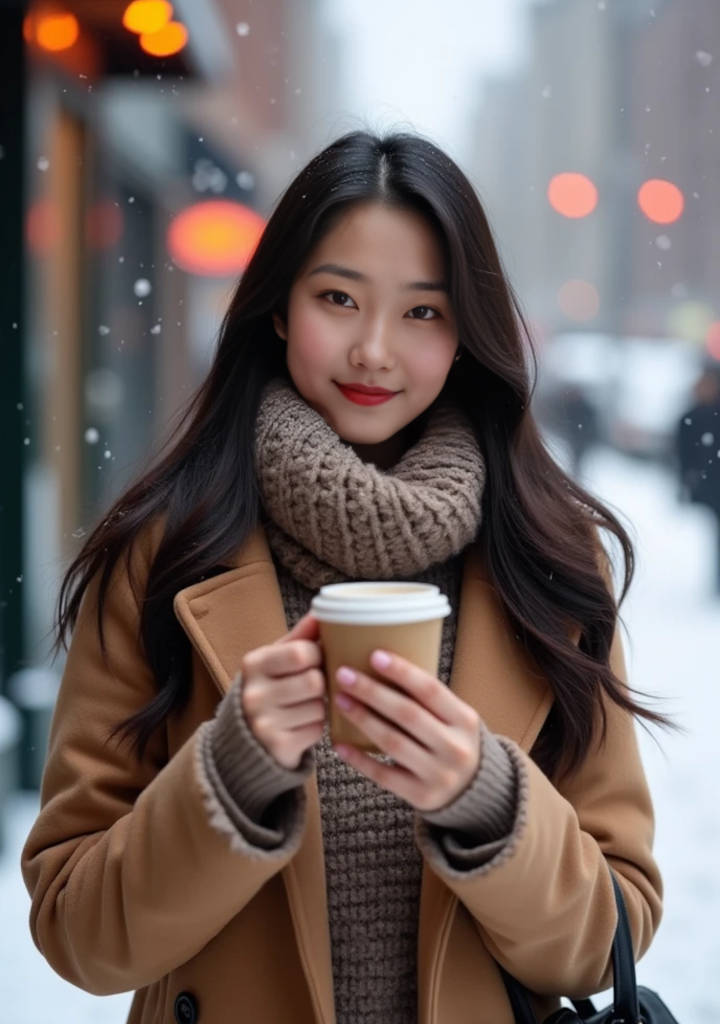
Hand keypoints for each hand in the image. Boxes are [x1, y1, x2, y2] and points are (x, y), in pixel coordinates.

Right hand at [240, 613, 326, 770]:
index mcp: (253, 664)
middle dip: (321, 682)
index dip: (318, 655)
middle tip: (314, 684)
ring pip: (319, 707)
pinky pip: (318, 730)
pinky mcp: (278, 747)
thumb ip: (299, 637)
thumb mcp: (276, 659)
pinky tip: (302, 724)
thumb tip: (321, 610)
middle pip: (314, 681)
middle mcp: (254, 694)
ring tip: (306, 705)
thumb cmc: (269, 688)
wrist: (244, 738)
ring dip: (320, 706)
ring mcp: (264, 723)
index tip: (316, 659)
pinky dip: (317, 726)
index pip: (301, 653)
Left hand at [332, 649, 480, 812]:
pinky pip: (383, 775)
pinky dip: (360, 759)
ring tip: (341, 701)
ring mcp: (439, 774)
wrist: (475, 792)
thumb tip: (382, 665)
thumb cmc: (453, 741)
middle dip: (372, 692)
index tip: (375, 656)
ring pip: (392, 742)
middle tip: (344, 675)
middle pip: (407, 714)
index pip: (431, 690)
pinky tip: (340, 744)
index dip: (402, 672)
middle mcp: (454, 747)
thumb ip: (429, 700)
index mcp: (465, 720)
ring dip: (362, 719)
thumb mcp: (455, 719)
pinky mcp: (421, 796)